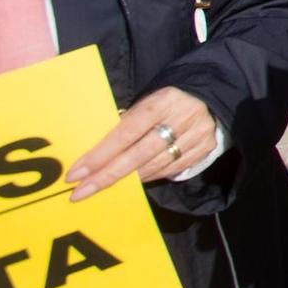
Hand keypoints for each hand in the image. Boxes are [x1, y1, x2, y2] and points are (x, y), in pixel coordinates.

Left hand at [68, 86, 216, 200]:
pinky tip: (134, 180)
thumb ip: (127, 122)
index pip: (126, 132)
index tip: (76, 173)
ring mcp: (197, 135)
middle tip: (81, 192)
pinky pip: (173, 169)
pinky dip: (150, 176)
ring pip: (156, 165)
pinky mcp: (205, 148)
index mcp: (162, 102)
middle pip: (139, 154)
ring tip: (103, 187)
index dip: (100, 155)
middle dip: (107, 175)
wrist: (210, 95)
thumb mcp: (146, 102)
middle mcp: (181, 118)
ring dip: (127, 179)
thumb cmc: (167, 100)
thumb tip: (97, 152)